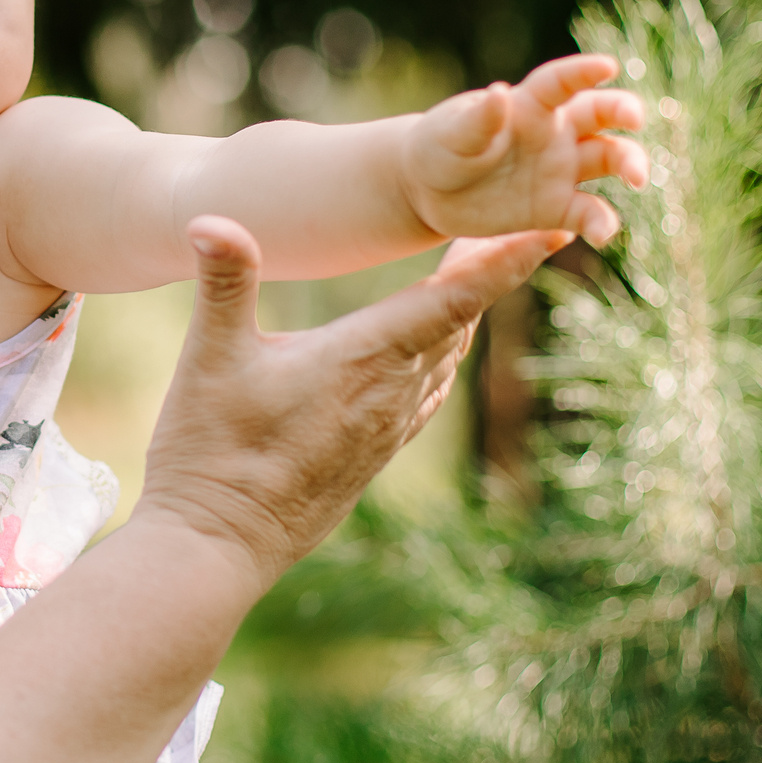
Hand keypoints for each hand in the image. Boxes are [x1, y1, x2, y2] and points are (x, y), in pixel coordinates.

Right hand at [133, 220, 563, 588]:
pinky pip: (429, 393)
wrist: (218, 544)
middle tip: (518, 222)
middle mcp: (390, 394)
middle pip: (461, 320)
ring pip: (448, 358)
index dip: (506, 260)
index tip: (553, 228)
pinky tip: (436, 351)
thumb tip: (208, 218)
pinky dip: (445, 354)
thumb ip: (224, 283)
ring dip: (467, 312)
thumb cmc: (211, 452)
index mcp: (363, 359)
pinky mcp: (374, 453)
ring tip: (479, 273)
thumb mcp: (209, 358)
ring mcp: (386, 429)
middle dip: (490, 270)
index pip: (454, 300)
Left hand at [399, 53, 646, 248]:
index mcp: (529, 106)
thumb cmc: (440, 147)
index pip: (561, 83)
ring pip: (608, 159)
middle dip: (623, 111)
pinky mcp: (555, 208)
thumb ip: (478, 119)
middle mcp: (554, 133)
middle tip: (635, 118)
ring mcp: (559, 170)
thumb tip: (500, 93)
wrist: (428, 191)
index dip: (583, 71)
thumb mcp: (450, 133)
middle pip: (600, 115)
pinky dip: (601, 222)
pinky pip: (588, 214)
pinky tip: (604, 234)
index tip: (608, 66)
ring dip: (629, 163)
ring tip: (636, 179)